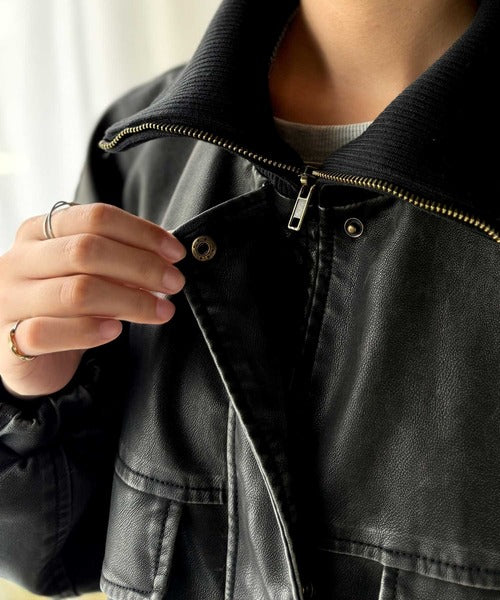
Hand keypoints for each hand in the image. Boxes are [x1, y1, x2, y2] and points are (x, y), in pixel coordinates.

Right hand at [0, 202, 186, 397]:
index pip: (95, 217)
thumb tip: (167, 255)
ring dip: (130, 301)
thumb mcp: (86, 274)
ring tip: (162, 311)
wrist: (25, 356)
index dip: (142, 233)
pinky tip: (115, 331)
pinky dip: (88, 331)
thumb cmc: (63, 307)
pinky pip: (47, 332)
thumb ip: (116, 261)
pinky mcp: (8, 340)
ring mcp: (9, 300)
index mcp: (38, 232)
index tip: (176, 253)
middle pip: (87, 251)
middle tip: (174, 283)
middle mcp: (19, 260)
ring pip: (76, 291)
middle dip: (142, 267)